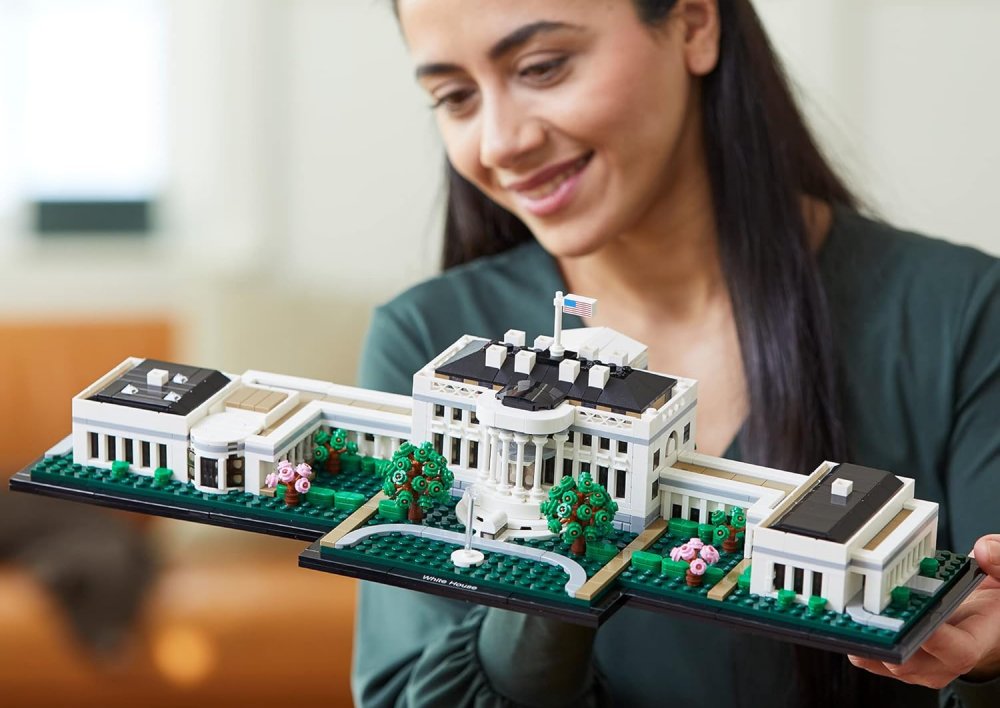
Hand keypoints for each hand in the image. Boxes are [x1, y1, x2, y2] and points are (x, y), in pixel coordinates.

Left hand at [848, 534, 999, 687]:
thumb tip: (983, 550)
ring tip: (846, 621)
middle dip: (884, 641)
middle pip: (914, 662)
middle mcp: (949, 659)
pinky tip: (847, 624)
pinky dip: (863, 642)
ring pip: (891, 664)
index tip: (907, 619)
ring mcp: (927, 663)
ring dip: (867, 644)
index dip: (932, 640)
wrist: (990, 615)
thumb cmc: (996, 601)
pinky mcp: (908, 658)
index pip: (957, 651)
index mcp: (976, 640)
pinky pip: (880, 657)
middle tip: (861, 619)